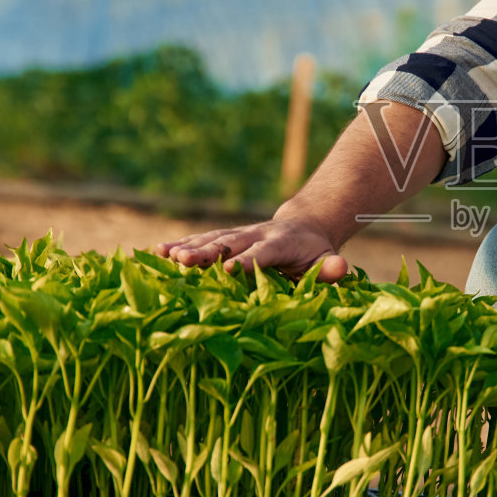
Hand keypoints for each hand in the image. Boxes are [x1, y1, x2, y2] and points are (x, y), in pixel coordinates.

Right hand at [154, 216, 349, 280]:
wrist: (302, 225)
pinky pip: (199, 240)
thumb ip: (331, 268)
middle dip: (206, 252)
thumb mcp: (327, 260)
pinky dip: (178, 246)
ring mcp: (236, 234)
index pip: (261, 254)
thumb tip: (342, 268)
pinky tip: (155, 252)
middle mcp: (254, 235)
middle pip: (227, 243)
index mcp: (279, 244)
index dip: (245, 262)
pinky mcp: (223, 237)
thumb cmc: (314, 252)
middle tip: (184, 261)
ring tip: (161, 254)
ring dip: (185, 247)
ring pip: (209, 239)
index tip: (227, 271)